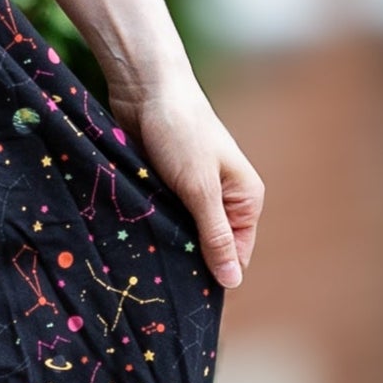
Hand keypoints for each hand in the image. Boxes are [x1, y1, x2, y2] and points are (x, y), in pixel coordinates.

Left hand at [133, 73, 262, 288]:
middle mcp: (225, 197)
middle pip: (210, 246)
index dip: (214, 275)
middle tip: (160, 282)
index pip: (236, 255)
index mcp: (245, 199)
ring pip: (183, 232)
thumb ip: (216, 236)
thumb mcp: (200, 189)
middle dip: (188, 260)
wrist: (146, 87)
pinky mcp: (168, 183)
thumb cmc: (180, 132)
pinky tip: (137, 238)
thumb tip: (233, 281)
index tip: (184, 294)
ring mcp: (195, 190)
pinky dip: (154, 224)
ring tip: (147, 260)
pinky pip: (164, 215)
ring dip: (168, 242)